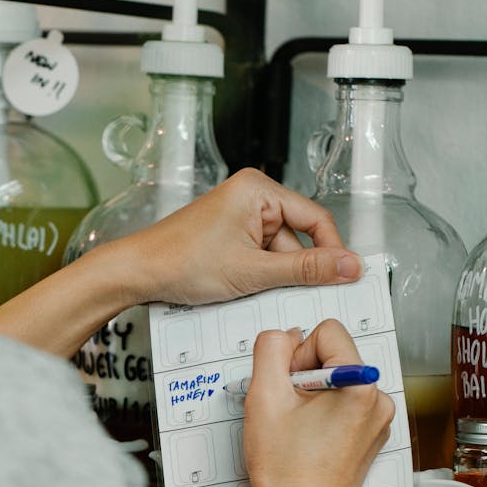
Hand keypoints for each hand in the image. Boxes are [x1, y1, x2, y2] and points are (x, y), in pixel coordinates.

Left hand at [103, 169, 361, 306]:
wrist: (137, 273)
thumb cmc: (180, 261)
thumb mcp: (253, 271)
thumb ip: (306, 270)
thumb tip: (350, 266)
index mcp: (258, 190)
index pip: (316, 218)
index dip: (332, 251)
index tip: (345, 278)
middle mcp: (250, 198)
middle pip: (297, 239)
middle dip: (294, 270)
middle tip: (293, 296)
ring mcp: (238, 218)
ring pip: (277, 254)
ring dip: (273, 278)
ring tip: (251, 292)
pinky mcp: (228, 237)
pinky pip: (258, 258)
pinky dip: (257, 278)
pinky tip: (243, 291)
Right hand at [243, 320, 394, 486]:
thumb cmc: (286, 473)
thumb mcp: (264, 397)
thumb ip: (270, 349)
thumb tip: (284, 336)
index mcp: (362, 386)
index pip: (326, 332)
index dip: (296, 354)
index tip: (287, 387)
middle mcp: (379, 402)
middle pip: (333, 355)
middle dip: (303, 376)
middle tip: (288, 412)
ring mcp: (378, 423)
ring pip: (335, 380)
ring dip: (310, 396)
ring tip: (296, 429)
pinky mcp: (370, 438)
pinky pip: (342, 404)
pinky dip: (320, 414)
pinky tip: (306, 440)